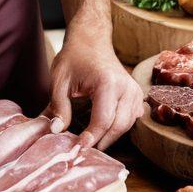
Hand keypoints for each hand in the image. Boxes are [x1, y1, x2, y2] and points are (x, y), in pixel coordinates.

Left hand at [44, 29, 142, 150]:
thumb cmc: (74, 57)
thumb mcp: (59, 79)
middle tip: (84, 151)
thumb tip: (56, 130)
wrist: (91, 40)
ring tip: (93, 145)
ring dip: (110, 137)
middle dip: (101, 141)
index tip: (78, 149)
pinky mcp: (136, 93)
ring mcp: (134, 90)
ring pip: (127, 124)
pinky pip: (131, 118)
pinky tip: (105, 133)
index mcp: (107, 82)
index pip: (102, 119)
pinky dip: (119, 128)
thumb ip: (59, 106)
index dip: (91, 137)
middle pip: (118, 126)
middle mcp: (126, 87)